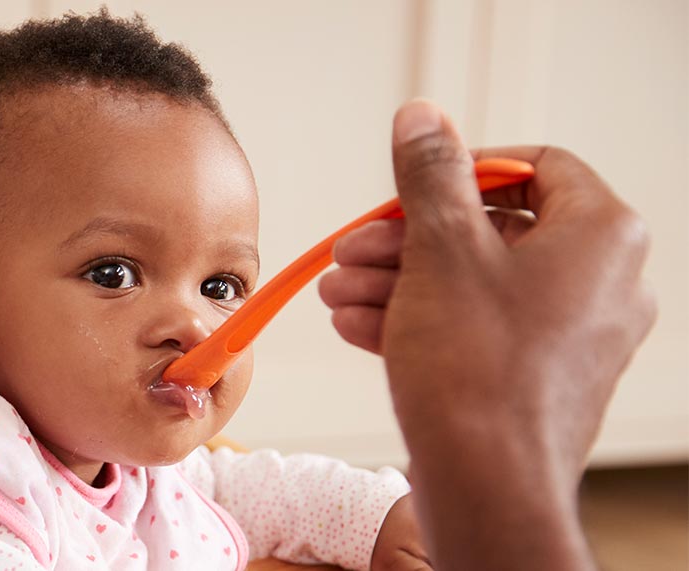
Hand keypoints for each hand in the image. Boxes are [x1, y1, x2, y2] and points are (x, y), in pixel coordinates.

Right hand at [320, 99, 656, 569]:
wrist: (487, 484)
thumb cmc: (479, 370)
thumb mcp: (440, 247)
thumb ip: (430, 174)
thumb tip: (423, 119)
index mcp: (601, 235)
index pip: (538, 167)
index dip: (463, 167)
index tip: (410, 184)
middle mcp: (603, 281)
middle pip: (496, 228)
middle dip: (410, 237)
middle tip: (355, 247)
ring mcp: (574, 334)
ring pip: (478, 282)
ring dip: (401, 279)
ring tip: (340, 291)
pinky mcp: (540, 375)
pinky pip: (479, 326)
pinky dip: (421, 318)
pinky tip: (359, 323)